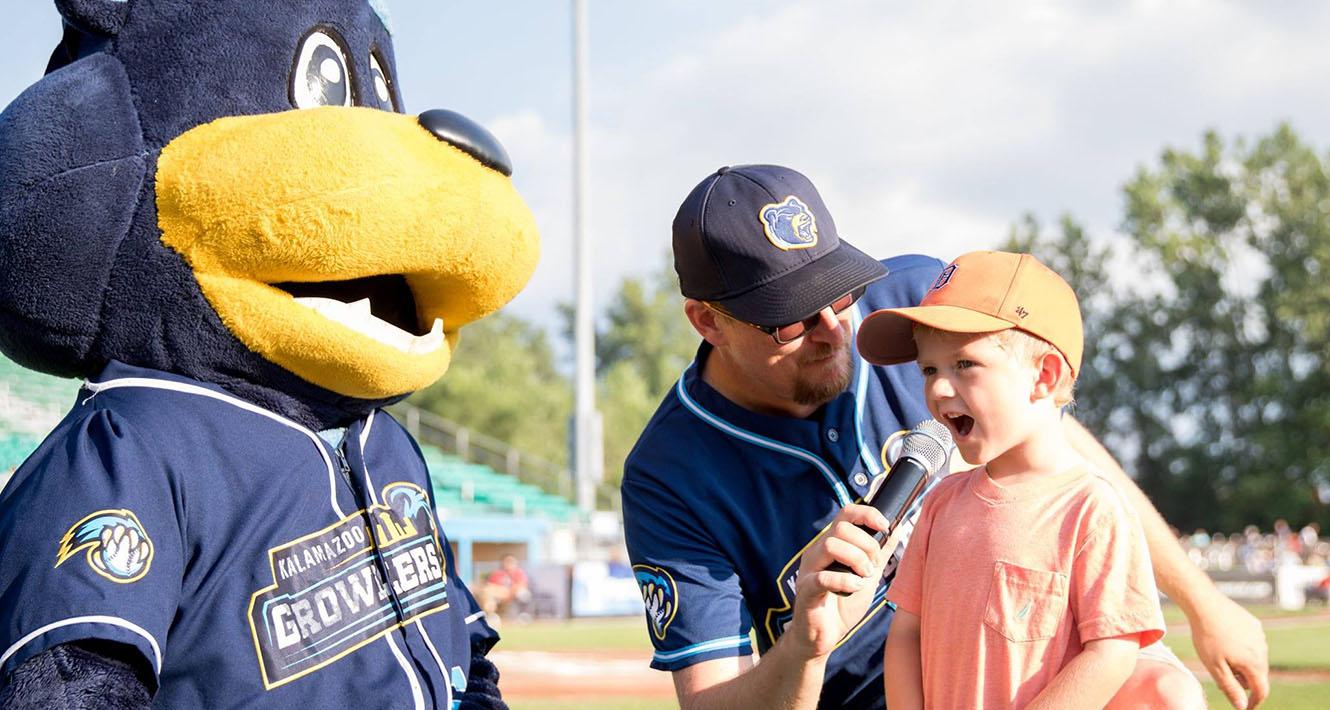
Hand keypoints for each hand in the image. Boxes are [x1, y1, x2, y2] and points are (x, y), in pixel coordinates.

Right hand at [784, 504, 889, 659]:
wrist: (823, 638)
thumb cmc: (842, 605)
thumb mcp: (868, 575)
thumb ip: (880, 552)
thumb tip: (897, 526)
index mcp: (831, 545)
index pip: (845, 514)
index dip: (866, 514)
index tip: (884, 526)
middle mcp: (817, 553)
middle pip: (840, 528)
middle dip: (866, 545)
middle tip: (874, 566)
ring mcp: (809, 571)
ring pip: (830, 545)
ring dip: (856, 560)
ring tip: (864, 578)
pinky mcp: (806, 591)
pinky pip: (823, 578)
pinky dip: (845, 581)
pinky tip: (855, 588)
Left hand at [1189, 593, 1268, 708]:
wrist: (1204, 604)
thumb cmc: (1207, 636)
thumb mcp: (1215, 667)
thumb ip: (1230, 688)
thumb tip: (1241, 706)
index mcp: (1254, 663)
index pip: (1261, 690)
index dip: (1253, 702)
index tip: (1243, 707)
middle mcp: (1263, 650)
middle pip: (1258, 674)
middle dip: (1243, 680)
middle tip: (1222, 675)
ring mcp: (1260, 635)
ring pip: (1255, 658)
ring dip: (1242, 663)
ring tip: (1220, 655)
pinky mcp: (1254, 624)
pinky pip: (1251, 642)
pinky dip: (1241, 648)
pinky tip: (1224, 640)